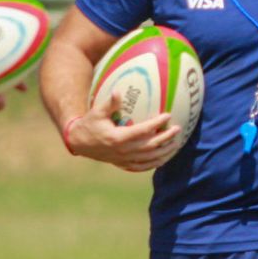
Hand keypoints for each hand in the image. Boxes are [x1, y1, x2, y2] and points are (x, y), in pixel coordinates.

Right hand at [63, 91, 182, 171]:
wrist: (80, 143)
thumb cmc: (90, 124)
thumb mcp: (97, 111)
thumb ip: (109, 103)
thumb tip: (118, 91)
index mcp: (118, 138)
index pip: (142, 131)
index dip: (156, 124)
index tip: (167, 115)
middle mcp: (123, 151)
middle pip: (150, 147)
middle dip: (166, 138)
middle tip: (178, 129)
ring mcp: (124, 160)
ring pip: (150, 159)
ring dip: (165, 152)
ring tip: (176, 144)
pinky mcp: (123, 165)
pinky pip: (143, 167)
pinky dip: (155, 163)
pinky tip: (164, 158)